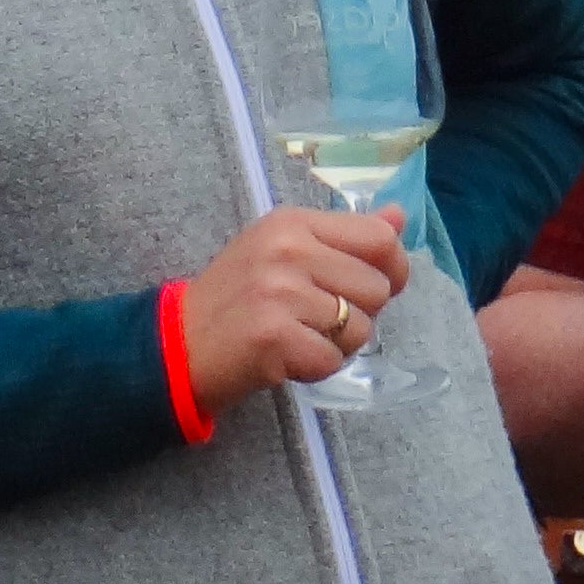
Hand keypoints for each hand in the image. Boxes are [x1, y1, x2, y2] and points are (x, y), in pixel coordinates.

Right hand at [179, 206, 407, 412]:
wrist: (184, 338)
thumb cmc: (239, 290)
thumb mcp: (286, 246)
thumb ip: (345, 234)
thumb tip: (399, 217)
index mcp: (292, 221)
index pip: (377, 238)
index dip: (392, 268)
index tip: (369, 286)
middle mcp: (288, 249)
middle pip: (377, 289)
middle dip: (357, 312)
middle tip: (315, 315)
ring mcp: (281, 291)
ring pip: (360, 329)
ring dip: (338, 344)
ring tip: (300, 333)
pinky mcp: (276, 336)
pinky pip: (334, 360)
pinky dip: (317, 366)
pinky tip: (288, 354)